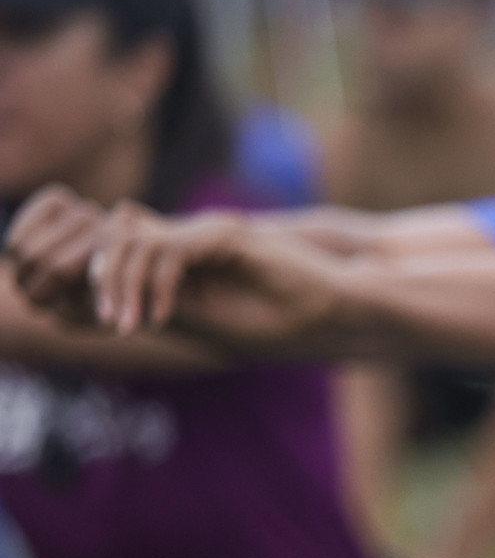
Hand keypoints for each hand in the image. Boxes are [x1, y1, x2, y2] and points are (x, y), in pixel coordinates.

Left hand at [10, 195, 351, 341]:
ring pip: (136, 241)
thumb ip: (160, 302)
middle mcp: (189, 237)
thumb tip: (105, 296)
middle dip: (103, 282)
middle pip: (117, 240)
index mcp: (182, 258)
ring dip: (125, 286)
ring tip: (131, 325)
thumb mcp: (205, 321)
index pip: (119, 250)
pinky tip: (159, 317)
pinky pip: (170, 250)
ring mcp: (207, 231)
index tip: (100, 323)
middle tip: (114, 325)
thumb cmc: (279, 324)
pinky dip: (156, 285)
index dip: (98, 280)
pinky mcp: (226, 234)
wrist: (333, 315)